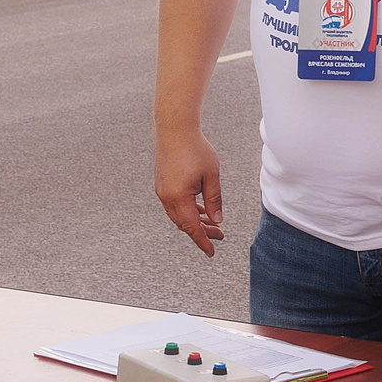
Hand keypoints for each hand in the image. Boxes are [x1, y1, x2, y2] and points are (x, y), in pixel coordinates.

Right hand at [154, 129, 224, 255]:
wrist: (174, 129)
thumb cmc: (196, 149)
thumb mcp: (211, 176)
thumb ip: (214, 200)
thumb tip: (217, 220)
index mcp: (179, 197)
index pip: (192, 228)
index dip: (202, 241)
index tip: (211, 252)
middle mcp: (166, 197)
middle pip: (184, 224)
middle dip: (202, 232)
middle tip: (219, 235)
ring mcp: (162, 191)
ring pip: (179, 215)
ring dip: (195, 221)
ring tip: (213, 223)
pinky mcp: (162, 184)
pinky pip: (175, 205)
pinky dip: (188, 210)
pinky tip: (201, 210)